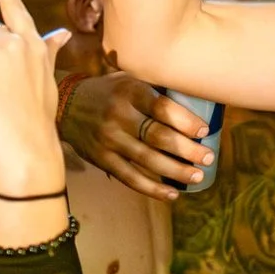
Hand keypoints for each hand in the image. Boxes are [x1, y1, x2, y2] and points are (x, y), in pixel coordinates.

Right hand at [60, 71, 214, 201]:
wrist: (65, 105)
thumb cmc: (108, 91)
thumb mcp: (128, 79)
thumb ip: (155, 88)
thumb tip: (197, 99)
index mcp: (129, 92)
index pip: (162, 108)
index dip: (186, 121)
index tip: (204, 131)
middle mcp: (118, 116)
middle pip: (158, 136)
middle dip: (188, 150)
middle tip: (209, 157)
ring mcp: (109, 140)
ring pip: (148, 160)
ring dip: (176, 171)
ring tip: (197, 176)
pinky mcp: (102, 159)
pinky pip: (130, 177)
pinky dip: (153, 188)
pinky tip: (172, 194)